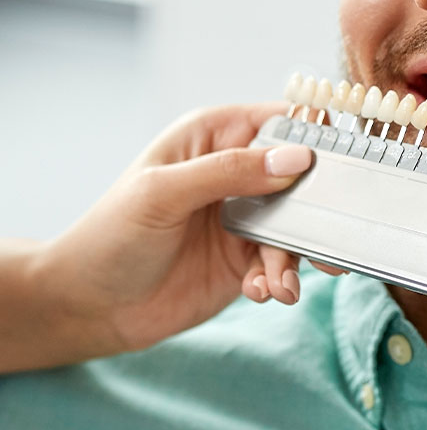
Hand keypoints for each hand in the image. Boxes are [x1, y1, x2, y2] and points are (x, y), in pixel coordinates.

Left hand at [19, 103, 341, 367]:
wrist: (88, 308)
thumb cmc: (109, 237)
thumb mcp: (163, 193)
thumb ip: (229, 171)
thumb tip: (296, 158)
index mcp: (215, 137)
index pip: (280, 121)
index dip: (312, 137)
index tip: (336, 165)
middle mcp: (236, 172)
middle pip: (300, 177)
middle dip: (316, 209)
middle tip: (329, 239)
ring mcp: (244, 217)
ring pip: (297, 226)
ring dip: (295, 257)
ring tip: (280, 285)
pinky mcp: (247, 259)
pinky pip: (282, 263)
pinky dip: (279, 280)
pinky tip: (260, 293)